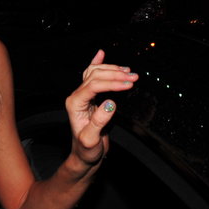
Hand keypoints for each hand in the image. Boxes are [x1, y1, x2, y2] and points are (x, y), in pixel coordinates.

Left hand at [65, 49, 137, 165]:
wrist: (84, 155)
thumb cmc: (86, 150)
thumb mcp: (91, 140)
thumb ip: (99, 122)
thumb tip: (110, 103)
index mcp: (75, 104)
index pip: (94, 85)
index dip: (112, 83)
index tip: (129, 84)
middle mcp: (77, 96)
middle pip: (95, 76)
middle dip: (116, 75)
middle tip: (134, 77)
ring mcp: (83, 95)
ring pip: (95, 73)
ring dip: (113, 70)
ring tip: (130, 72)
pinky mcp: (90, 96)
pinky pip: (92, 75)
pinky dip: (98, 64)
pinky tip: (101, 54)